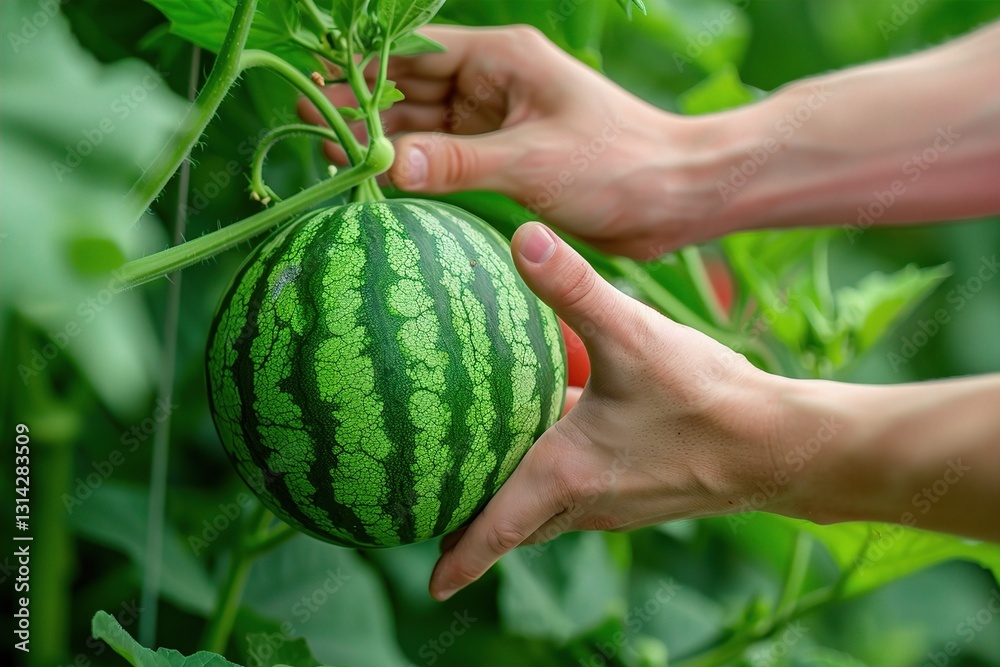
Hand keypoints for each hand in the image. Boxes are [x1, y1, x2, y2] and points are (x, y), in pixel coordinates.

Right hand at [300, 26, 728, 257]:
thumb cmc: (618, 162)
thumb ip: (458, 162)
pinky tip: (389, 183)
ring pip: (432, 129)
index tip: (318, 92)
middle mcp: (498, 86)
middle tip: (317, 136)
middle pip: (416, 90)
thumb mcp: (532, 160)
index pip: (417, 53)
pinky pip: (454, 162)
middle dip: (369, 111)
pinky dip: (424, 171)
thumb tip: (387, 162)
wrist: (677, 197)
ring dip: (392, 145)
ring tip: (339, 162)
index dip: (365, 70)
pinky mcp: (512, 162)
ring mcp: (503, 124)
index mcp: (504, 60)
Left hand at [427, 221, 783, 600]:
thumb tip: (521, 237)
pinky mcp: (641, 489)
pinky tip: (556, 437)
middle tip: (439, 517)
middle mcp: (585, 501)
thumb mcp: (633, 336)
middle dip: (478, 528)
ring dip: (515, 505)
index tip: (430, 589)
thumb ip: (572, 288)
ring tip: (483, 480)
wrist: (782, 444)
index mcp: (567, 476)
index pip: (498, 530)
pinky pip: (580, 493)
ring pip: (548, 512)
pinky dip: (553, 481)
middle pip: (516, 525)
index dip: (460, 559)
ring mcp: (617, 501)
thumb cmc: (707, 400)